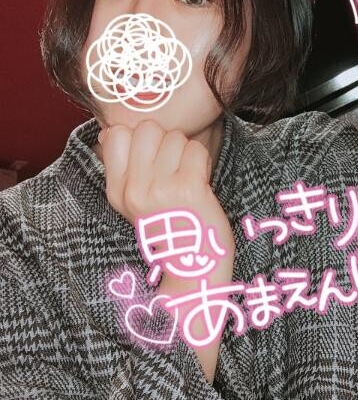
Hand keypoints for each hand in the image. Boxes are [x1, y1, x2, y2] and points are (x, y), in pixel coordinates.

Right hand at [98, 119, 234, 380]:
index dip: (140, 138)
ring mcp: (159, 190)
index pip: (116, 134)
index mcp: (117, 192)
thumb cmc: (174, 230)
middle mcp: (133, 190)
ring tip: (189, 179)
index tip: (153, 160)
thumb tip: (112, 131)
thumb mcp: (136, 204)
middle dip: (167, 140)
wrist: (195, 272)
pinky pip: (196, 150)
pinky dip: (204, 162)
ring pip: (176, 137)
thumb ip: (126, 168)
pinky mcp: (187, 189)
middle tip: (175, 169)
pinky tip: (201, 185)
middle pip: (147, 128)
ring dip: (188, 153)